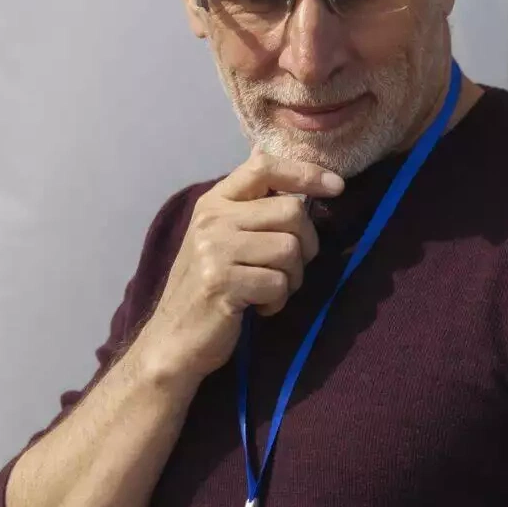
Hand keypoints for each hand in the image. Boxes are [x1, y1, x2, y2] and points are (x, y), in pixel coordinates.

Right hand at [136, 152, 343, 383]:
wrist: (172, 340)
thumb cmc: (206, 289)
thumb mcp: (219, 238)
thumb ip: (248, 207)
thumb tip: (278, 166)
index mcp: (213, 203)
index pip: (263, 167)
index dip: (306, 172)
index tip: (336, 187)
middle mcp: (212, 219)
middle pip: (291, 211)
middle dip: (306, 243)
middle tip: (289, 268)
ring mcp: (215, 251)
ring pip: (290, 248)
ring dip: (291, 278)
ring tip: (268, 290)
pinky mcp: (223, 284)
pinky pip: (278, 283)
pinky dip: (277, 301)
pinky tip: (257, 308)